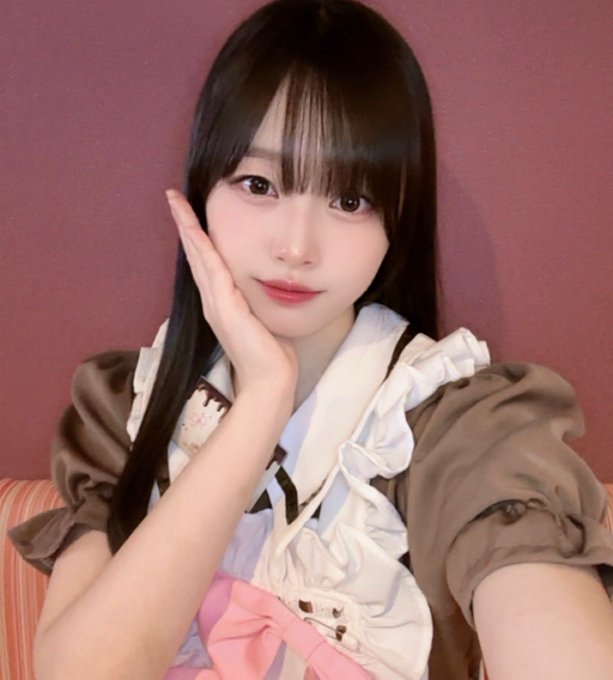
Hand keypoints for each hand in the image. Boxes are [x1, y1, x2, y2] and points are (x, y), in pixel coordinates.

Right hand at [166, 190, 297, 400]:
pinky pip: (212, 269)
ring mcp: (216, 303)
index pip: (206, 262)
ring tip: (176, 203)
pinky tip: (194, 227)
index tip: (188, 213)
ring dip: (187, 228)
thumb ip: (257, 300)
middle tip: (173, 198)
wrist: (270, 382)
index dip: (196, 237)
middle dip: (185, 224)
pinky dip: (201, 246)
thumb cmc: (270, 354)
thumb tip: (267, 285)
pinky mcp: (225, 307)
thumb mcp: (263, 318)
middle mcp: (213, 300)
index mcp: (221, 302)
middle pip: (196, 254)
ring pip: (199, 257)